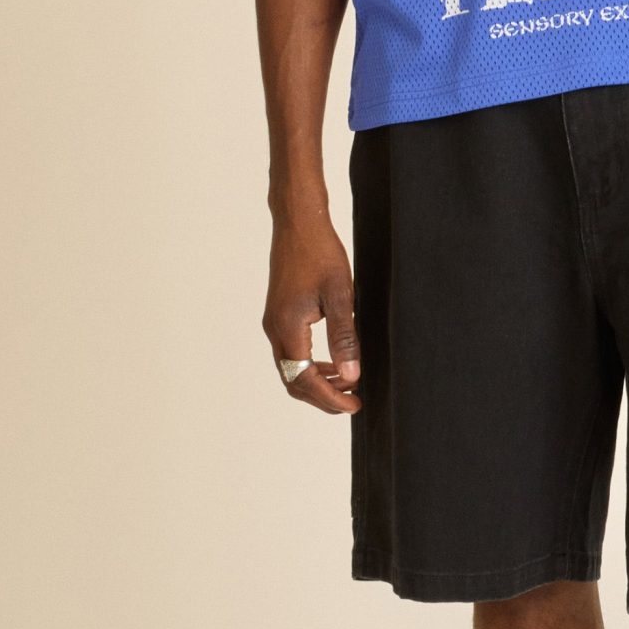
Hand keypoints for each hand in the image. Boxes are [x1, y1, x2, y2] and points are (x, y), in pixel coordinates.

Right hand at [264, 209, 360, 414]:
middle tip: (353, 401)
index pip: (304, 379)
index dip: (329, 398)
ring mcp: (274, 322)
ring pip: (291, 367)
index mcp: (287, 327)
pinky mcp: (279, 314)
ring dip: (317, 381)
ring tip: (347, 384)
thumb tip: (350, 375)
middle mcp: (274, 328)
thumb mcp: (341, 295)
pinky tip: (333, 362)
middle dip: (322, 396)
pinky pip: (291, 352)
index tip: (354, 405)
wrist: (298, 223)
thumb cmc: (320, 252)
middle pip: (293, 380)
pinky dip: (310, 364)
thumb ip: (344, 337)